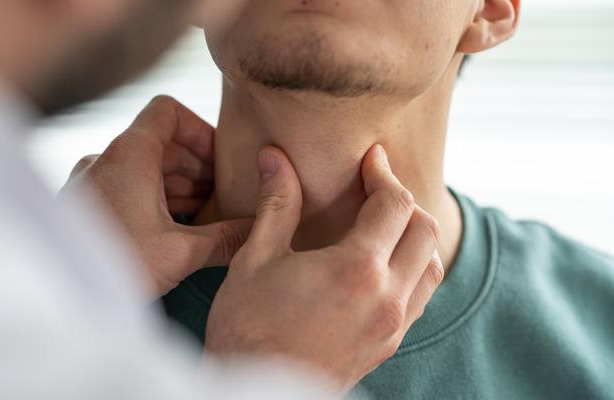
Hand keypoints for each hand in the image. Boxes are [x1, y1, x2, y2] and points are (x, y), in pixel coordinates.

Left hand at [62, 96, 251, 296]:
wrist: (56, 295)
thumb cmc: (113, 266)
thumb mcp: (180, 252)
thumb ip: (226, 238)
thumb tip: (257, 231)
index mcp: (128, 154)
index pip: (168, 111)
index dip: (201, 130)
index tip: (221, 160)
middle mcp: (106, 160)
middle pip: (161, 141)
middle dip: (197, 165)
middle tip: (224, 193)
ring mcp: (93, 181)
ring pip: (145, 166)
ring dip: (179, 184)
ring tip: (206, 214)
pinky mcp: (86, 204)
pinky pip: (128, 186)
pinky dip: (155, 197)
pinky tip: (176, 227)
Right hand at [205, 145, 443, 393]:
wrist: (254, 398)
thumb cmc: (248, 329)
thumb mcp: (256, 258)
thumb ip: (276, 203)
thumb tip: (274, 157)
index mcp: (356, 269)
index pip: (395, 205)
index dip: (384, 174)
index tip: (371, 159)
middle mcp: (387, 298)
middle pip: (425, 231)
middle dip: (404, 201)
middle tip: (375, 187)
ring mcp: (392, 326)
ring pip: (431, 267)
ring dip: (415, 237)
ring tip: (382, 224)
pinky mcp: (387, 346)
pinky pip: (418, 298)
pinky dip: (412, 270)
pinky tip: (379, 266)